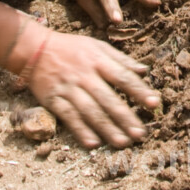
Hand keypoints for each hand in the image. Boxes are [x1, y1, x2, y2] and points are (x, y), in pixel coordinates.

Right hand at [21, 27, 159, 148]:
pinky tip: (93, 144)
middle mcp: (85, 75)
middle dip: (125, 117)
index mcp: (98, 60)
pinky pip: (69, 117)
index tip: (154, 103)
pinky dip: (81, 131)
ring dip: (107, 129)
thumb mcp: (97, 46)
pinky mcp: (53, 100)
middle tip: (140, 134)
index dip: (139, 90)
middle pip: (108, 99)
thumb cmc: (71, 48)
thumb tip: (145, 70)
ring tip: (122, 143)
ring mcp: (68, 89)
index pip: (123, 76)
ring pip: (90, 111)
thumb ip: (121, 60)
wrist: (34, 49)